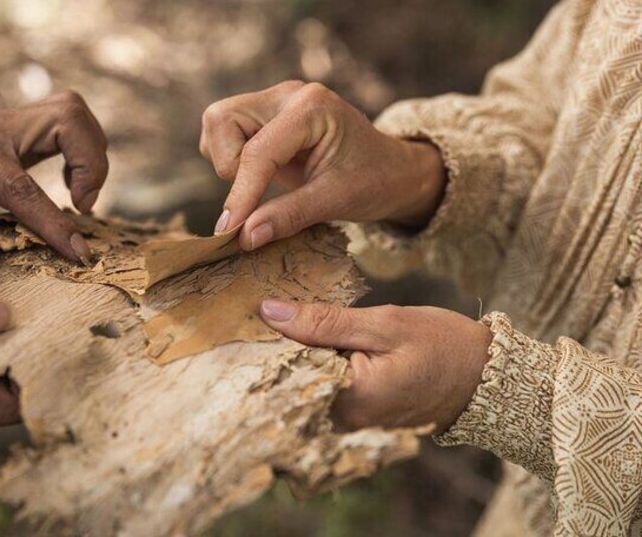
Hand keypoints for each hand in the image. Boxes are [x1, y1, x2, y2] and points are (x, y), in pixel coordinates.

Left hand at [0, 91, 107, 261]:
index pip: (21, 183)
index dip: (53, 220)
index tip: (78, 253)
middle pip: (69, 119)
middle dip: (92, 163)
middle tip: (82, 206)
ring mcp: (13, 122)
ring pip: (76, 116)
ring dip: (93, 155)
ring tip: (79, 197)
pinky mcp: (23, 129)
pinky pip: (70, 127)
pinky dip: (84, 152)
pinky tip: (68, 183)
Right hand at [200, 81, 444, 249]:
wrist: (391, 171)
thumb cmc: (373, 181)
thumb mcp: (336, 201)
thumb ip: (288, 216)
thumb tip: (244, 237)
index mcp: (312, 107)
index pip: (257, 151)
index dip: (241, 194)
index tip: (230, 231)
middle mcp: (287, 96)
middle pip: (222, 120)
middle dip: (230, 165)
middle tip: (255, 196)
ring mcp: (273, 103)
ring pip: (218, 124)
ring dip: (228, 162)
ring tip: (262, 185)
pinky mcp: (263, 117)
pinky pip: (224, 134)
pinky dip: (232, 161)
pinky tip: (261, 176)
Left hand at [259, 300, 491, 432]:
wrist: (484, 375)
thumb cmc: (441, 344)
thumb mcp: (384, 324)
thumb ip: (324, 322)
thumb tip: (268, 312)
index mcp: (349, 399)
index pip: (284, 371)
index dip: (264, 342)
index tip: (249, 313)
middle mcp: (343, 420)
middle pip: (290, 381)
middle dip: (275, 348)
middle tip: (262, 311)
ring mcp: (348, 422)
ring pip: (304, 384)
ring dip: (294, 354)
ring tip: (282, 320)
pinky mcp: (354, 415)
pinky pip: (321, 388)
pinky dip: (313, 364)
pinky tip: (309, 340)